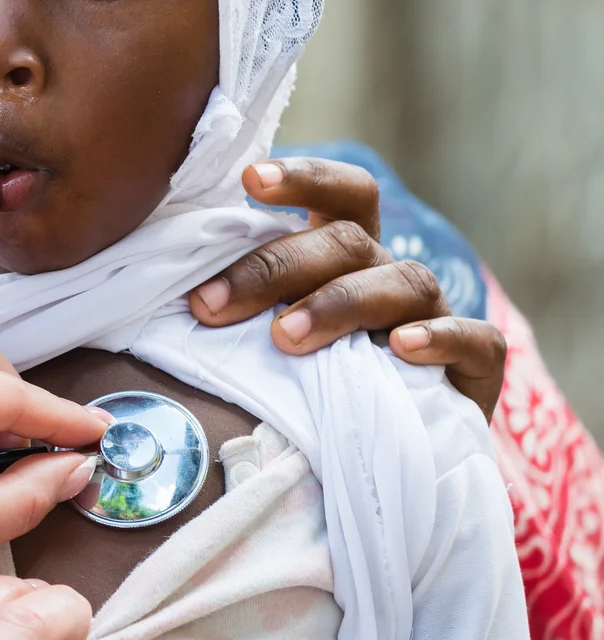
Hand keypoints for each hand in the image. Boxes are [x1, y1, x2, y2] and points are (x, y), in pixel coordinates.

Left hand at [187, 155, 507, 418]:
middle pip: (347, 241)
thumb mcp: (266, 334)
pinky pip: (474, 341)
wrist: (388, 461)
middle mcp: (390, 274)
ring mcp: (437, 316)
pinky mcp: (477, 369)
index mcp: (346, 253)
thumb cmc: (307, 382)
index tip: (249, 179)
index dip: (302, 177)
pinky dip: (441, 338)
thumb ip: (236, 306)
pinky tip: (402, 349)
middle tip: (212, 306)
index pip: (339, 193)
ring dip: (339, 304)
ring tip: (285, 338)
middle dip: (277, 268)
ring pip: (404, 281)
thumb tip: (161, 288)